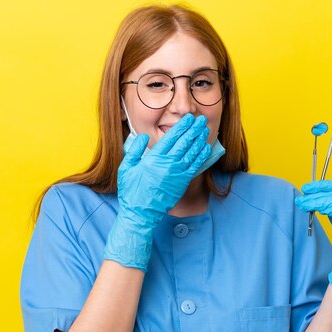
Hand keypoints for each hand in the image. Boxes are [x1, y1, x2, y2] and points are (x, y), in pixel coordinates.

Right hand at [104, 113, 210, 271]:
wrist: (141, 213)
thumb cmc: (131, 191)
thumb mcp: (126, 167)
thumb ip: (135, 150)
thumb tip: (144, 136)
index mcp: (154, 158)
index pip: (172, 137)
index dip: (182, 126)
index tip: (189, 118)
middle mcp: (168, 164)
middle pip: (185, 142)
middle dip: (194, 129)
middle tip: (201, 119)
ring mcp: (177, 173)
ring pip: (192, 152)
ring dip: (199, 140)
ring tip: (205, 130)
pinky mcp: (182, 182)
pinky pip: (195, 166)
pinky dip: (201, 156)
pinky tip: (205, 148)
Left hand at [295, 180, 331, 286]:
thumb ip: (323, 198)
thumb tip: (305, 193)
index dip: (317, 186)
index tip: (305, 188)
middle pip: (331, 193)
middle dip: (313, 197)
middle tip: (300, 201)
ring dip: (316, 204)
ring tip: (305, 206)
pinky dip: (329, 210)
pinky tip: (320, 211)